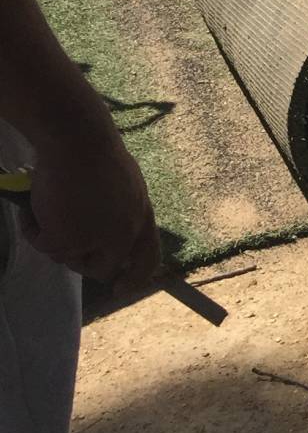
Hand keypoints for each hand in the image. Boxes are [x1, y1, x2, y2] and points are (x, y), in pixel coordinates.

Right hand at [22, 125, 159, 290]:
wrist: (77, 142)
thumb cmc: (96, 155)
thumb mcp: (123, 187)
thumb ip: (121, 213)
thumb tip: (107, 238)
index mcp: (142, 217)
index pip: (148, 260)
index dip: (134, 279)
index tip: (119, 290)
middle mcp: (124, 234)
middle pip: (103, 268)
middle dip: (81, 260)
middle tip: (62, 241)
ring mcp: (96, 239)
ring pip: (67, 257)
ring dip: (55, 238)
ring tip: (51, 207)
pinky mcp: (67, 239)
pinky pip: (43, 246)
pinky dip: (34, 229)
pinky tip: (35, 207)